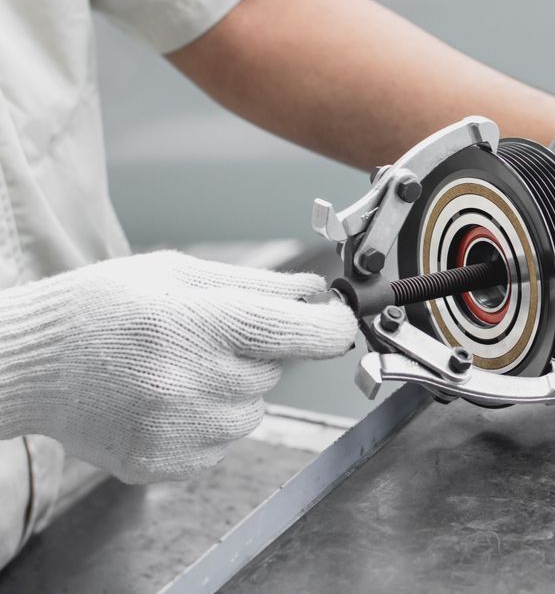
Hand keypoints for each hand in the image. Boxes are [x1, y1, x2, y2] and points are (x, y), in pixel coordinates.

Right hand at [0, 251, 356, 483]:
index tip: (338, 321)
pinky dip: (207, 420)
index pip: (295, 333)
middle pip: (274, 371)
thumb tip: (313, 290)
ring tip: (176, 368)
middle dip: (256, 352)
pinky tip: (164, 398)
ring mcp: (179, 429)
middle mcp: (190, 381)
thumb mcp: (175, 274)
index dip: (331, 327)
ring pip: (253, 410)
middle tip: (203, 337)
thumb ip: (254, 285)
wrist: (32, 365)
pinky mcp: (167, 463)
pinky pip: (223, 442)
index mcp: (194, 324)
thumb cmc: (100, 309)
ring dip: (232, 389)